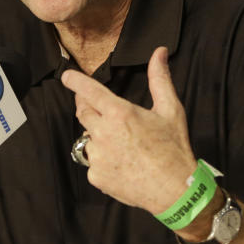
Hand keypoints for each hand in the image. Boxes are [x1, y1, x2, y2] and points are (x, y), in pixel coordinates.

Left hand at [60, 46, 197, 213]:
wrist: (176, 191)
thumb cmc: (174, 148)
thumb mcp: (170, 110)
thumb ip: (160, 78)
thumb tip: (159, 52)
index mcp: (119, 113)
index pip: (88, 91)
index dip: (74, 81)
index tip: (66, 77)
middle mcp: (103, 133)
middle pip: (83, 113)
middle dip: (88, 107)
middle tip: (101, 110)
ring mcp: (97, 156)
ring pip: (89, 139)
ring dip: (100, 137)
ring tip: (124, 145)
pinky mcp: (96, 176)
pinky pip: (93, 162)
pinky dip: (104, 160)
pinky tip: (123, 164)